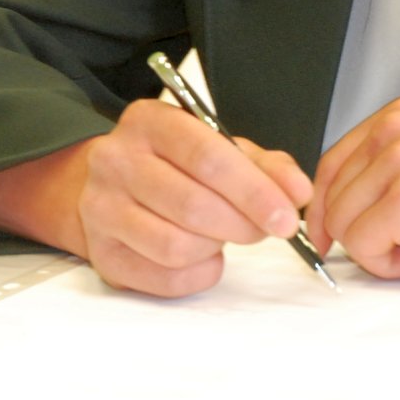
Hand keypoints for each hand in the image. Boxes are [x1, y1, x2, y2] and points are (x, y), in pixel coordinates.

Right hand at [74, 99, 311, 297]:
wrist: (112, 185)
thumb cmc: (174, 165)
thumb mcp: (220, 148)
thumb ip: (264, 166)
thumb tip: (298, 192)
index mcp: (149, 121)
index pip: (207, 157)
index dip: (254, 191)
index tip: (287, 216)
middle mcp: (116, 160)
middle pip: (193, 205)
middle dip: (243, 224)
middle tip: (264, 228)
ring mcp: (101, 208)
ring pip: (177, 246)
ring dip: (216, 247)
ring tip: (222, 234)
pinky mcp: (102, 253)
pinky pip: (165, 277)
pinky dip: (199, 273)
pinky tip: (203, 254)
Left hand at [305, 97, 399, 287]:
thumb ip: (384, 170)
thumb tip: (329, 206)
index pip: (330, 165)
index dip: (326, 209)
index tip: (332, 238)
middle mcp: (396, 129)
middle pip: (330, 198)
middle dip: (358, 234)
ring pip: (343, 225)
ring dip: (379, 251)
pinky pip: (364, 248)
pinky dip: (392, 266)